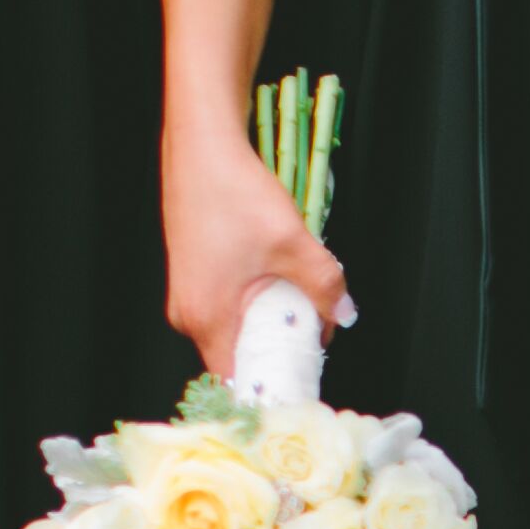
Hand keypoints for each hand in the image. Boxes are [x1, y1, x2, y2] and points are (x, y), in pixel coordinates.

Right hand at [160, 115, 348, 375]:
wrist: (201, 144)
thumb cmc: (233, 192)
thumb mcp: (293, 244)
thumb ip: (325, 286)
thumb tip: (343, 315)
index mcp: (206, 319)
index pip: (240, 380)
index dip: (275, 384)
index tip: (304, 381)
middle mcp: (188, 314)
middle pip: (239, 356)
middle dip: (280, 352)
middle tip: (314, 339)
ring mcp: (186, 294)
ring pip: (235, 328)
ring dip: (270, 324)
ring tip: (301, 306)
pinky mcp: (192, 274)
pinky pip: (227, 306)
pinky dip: (254, 305)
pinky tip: (277, 283)